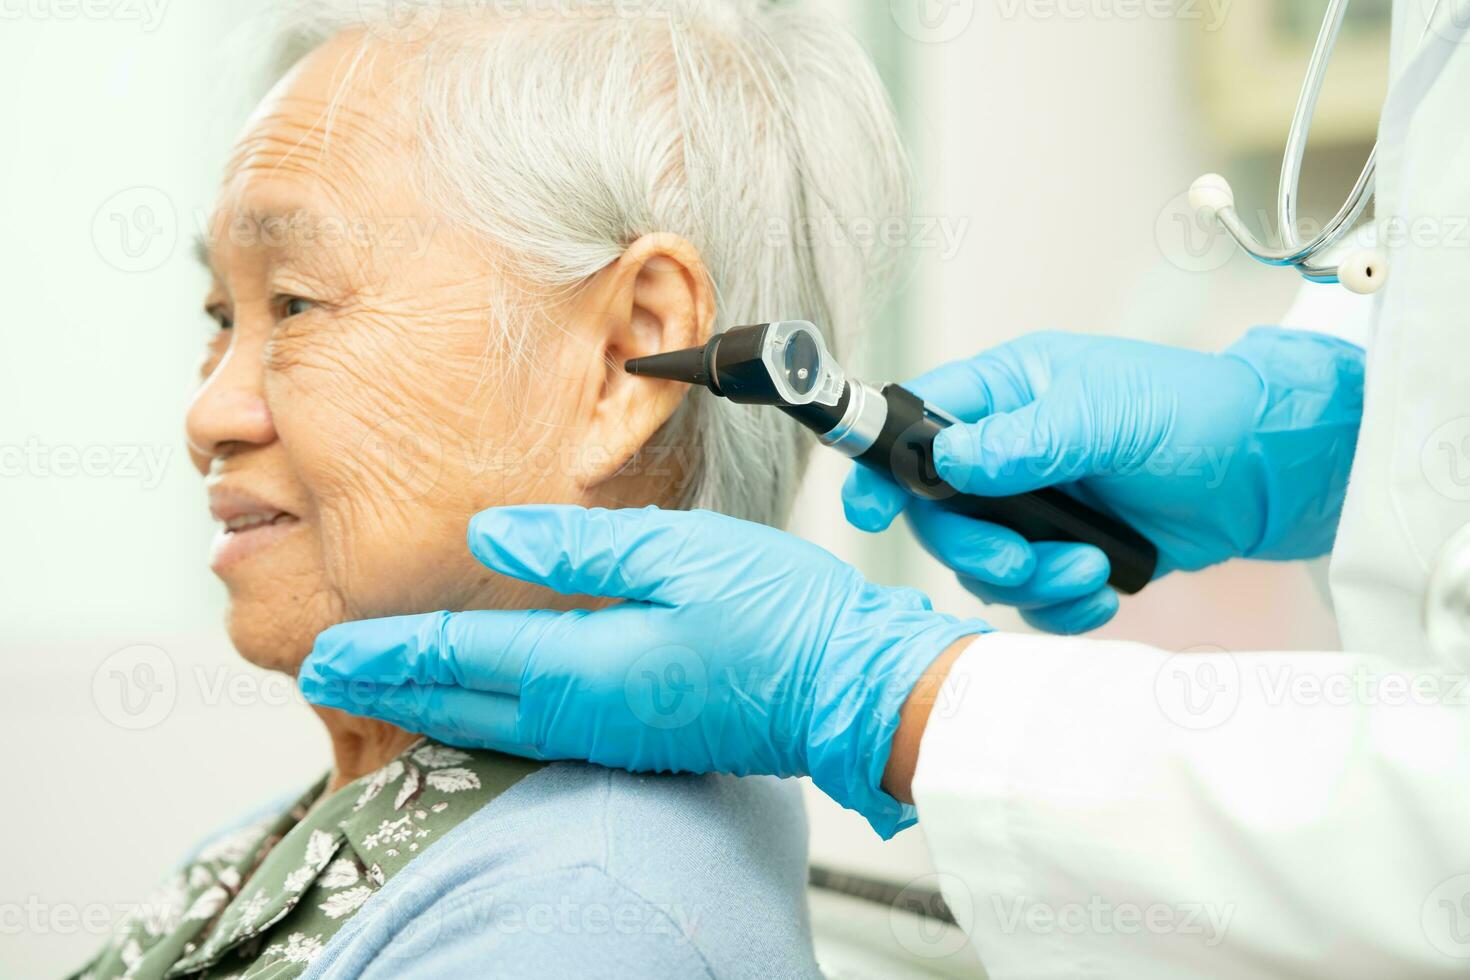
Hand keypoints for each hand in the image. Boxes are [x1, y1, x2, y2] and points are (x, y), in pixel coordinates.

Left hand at [299, 505, 990, 837]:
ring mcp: (610, 733)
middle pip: (458, 706)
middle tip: (325, 677)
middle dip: (386, 688)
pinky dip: (479, 721)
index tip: (326, 650)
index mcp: (585, 664)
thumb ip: (577, 548)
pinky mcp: (636, 736)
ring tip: (381, 692)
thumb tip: (489, 538)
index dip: (386, 651)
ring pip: (489, 728)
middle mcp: (584, 712)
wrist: (851, 688)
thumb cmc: (779, 614)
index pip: (458, 659)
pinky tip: (476, 710)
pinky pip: (530, 734)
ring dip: (425, 707)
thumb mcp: (681, 553)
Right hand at [844, 328, 1363, 629]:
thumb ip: (1026, 438)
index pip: (915, 423)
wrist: (1266, 475)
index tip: (868, 509)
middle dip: (974, 547)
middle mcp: (1006, 450)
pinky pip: (1027, 598)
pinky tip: (1100, 593)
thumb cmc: (1195, 415)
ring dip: (1028, 580)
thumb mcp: (1107, 414)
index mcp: (1005, 393)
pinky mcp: (1062, 552)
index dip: (881, 465)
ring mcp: (1032, 505)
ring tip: (1089, 571)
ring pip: (980, 561)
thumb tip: (951, 461)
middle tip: (1020, 560)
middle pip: (938, 512)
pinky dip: (1057, 607)